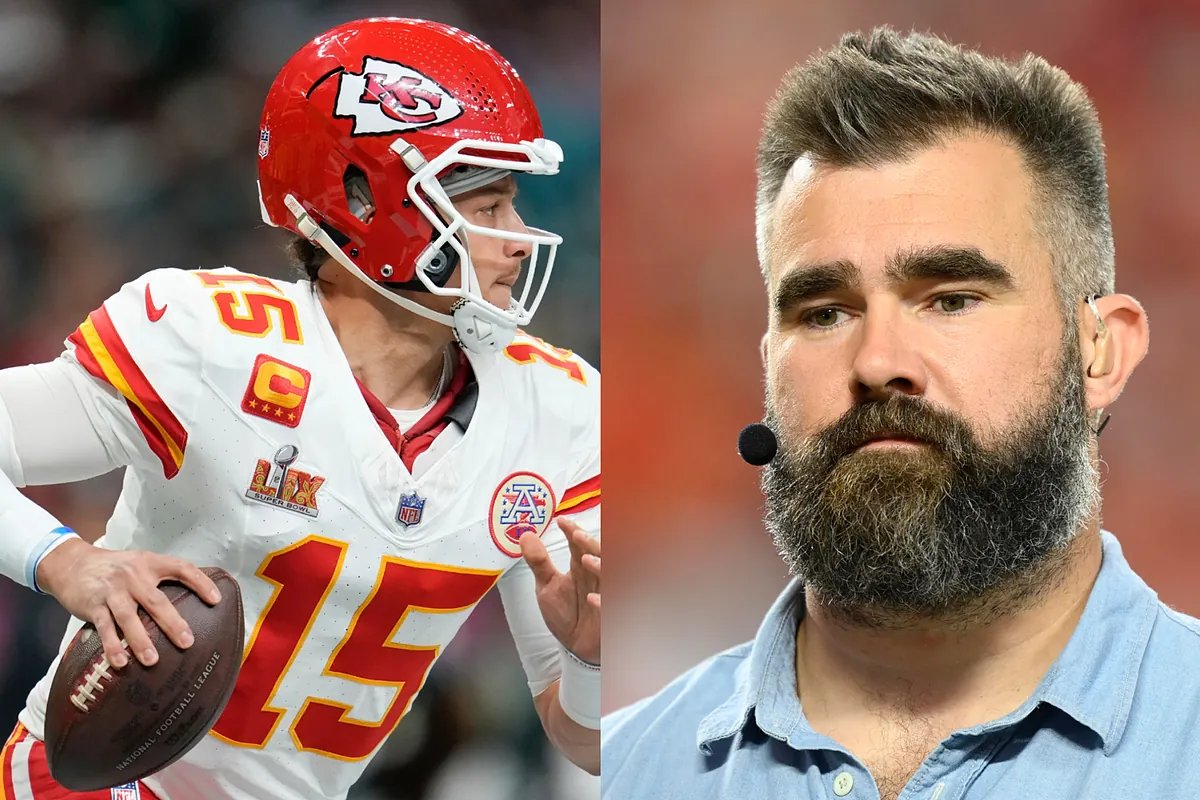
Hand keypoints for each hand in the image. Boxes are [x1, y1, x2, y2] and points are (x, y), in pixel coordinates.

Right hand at [35, 538, 221, 668]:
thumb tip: (195, 597)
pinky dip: (112, 646)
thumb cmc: (115, 568)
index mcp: (150, 563)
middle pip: (156, 601)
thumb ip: (162, 576)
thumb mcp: (140, 563)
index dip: (201, 582)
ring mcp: (113, 591)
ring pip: (129, 617)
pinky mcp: (94, 605)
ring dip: (140, 640)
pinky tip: (121, 662)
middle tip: (187, 642)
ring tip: (153, 660)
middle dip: (172, 623)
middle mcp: (133, 576)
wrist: (72, 564)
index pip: (182, 569)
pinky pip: (105, 628)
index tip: (216, 600)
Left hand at [521, 517, 599, 664]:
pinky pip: (612, 606)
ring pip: (611, 574)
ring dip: (600, 566)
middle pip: (601, 553)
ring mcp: (604, 594)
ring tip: (585, 560)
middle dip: (590, 543)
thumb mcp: (547, 587)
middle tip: (577, 535)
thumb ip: (538, 561)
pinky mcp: (609, 616)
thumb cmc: (566, 615)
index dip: (573, 531)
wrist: (576, 646)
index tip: (561, 522)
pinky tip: (592, 599)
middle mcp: (595, 577)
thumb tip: (526, 535)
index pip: (580, 544)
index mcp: (581, 567)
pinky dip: (604, 602)